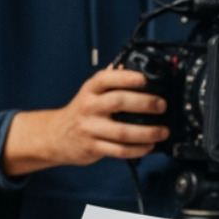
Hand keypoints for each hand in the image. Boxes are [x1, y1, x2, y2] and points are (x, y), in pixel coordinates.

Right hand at [0, 69, 168, 175]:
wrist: (56, 135)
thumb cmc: (80, 111)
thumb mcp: (91, 92)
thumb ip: (111, 81)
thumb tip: (132, 67)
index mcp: (91, 89)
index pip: (107, 79)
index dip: (127, 78)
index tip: (145, 79)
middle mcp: (89, 106)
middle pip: (118, 102)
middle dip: (144, 103)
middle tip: (162, 105)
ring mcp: (90, 128)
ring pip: (121, 131)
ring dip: (147, 132)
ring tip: (163, 131)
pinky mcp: (93, 147)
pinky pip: (119, 150)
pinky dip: (137, 149)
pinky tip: (149, 146)